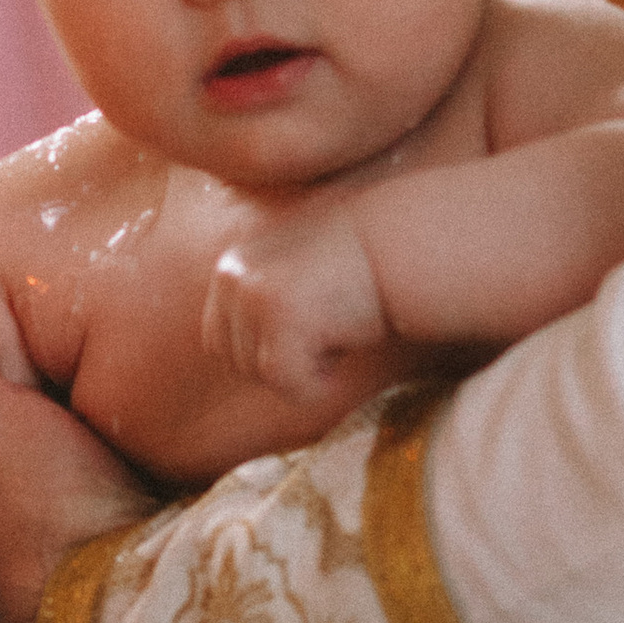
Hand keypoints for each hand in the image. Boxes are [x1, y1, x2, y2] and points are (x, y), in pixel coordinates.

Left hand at [204, 208, 388, 405]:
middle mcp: (233, 274)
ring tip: (340, 326)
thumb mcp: (292, 273)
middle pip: (238, 364)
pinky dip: (319, 384)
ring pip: (262, 375)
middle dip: (286, 362)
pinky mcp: (282, 311)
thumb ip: (262, 304)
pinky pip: (288, 382)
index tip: (312, 332)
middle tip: (332, 328)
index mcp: (231, 266)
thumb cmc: (358, 267)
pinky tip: (347, 345)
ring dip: (306, 369)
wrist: (403, 238)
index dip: (268, 352)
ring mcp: (254, 292)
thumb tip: (244, 364)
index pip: (220, 343)